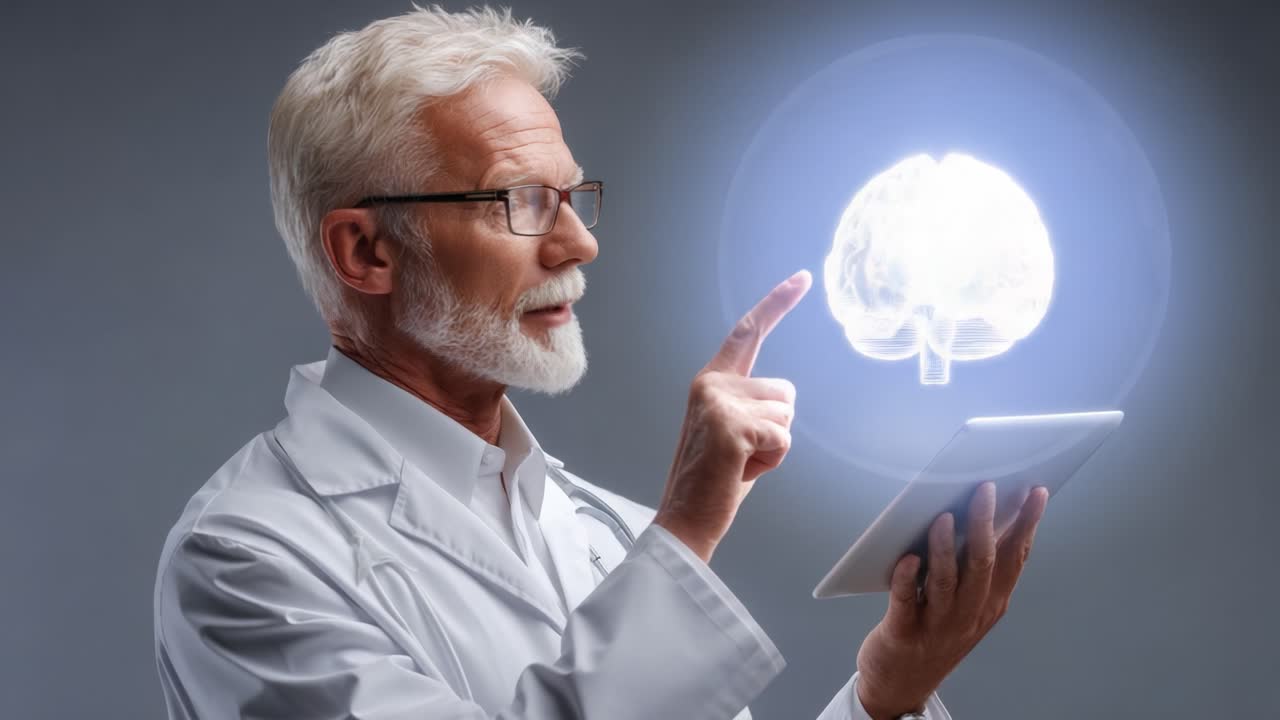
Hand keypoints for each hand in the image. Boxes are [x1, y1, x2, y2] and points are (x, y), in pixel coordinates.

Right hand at [653, 270, 811, 561]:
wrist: (686, 519)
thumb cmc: (715, 480)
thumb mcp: (732, 428)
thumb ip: (750, 403)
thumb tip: (782, 399)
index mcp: (711, 381)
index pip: (748, 332)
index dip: (777, 302)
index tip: (802, 276)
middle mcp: (711, 383)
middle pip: (785, 391)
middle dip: (778, 426)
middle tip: (743, 454)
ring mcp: (719, 403)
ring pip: (788, 414)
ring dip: (775, 445)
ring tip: (741, 462)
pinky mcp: (732, 427)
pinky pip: (784, 437)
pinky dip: (773, 460)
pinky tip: (743, 470)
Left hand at [855, 482, 1049, 719]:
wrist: (902, 684)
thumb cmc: (935, 632)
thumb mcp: (970, 604)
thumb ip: (979, 567)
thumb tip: (987, 513)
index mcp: (990, 603)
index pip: (1014, 558)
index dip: (1027, 524)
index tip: (1036, 492)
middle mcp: (969, 613)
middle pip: (982, 563)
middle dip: (986, 523)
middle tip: (985, 489)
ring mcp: (937, 624)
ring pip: (946, 581)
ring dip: (944, 547)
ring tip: (944, 516)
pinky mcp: (903, 632)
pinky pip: (906, 601)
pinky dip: (907, 577)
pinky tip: (907, 558)